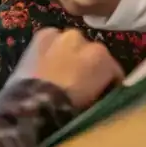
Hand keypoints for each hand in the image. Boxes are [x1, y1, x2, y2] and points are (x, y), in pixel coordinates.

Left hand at [7, 27, 122, 109]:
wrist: (33, 108)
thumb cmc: (69, 111)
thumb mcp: (95, 102)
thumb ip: (103, 90)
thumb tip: (103, 90)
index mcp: (101, 56)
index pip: (112, 69)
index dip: (108, 83)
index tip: (102, 94)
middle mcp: (83, 39)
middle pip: (91, 53)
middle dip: (87, 66)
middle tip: (77, 85)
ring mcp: (61, 35)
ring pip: (71, 45)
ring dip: (69, 55)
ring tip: (59, 76)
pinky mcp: (42, 35)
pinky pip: (52, 41)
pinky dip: (51, 50)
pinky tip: (45, 66)